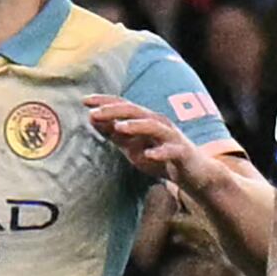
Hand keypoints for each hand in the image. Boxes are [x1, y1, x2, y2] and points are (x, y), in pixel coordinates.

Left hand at [82, 95, 206, 188]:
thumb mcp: (132, 146)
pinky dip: (160, 152)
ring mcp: (171, 137)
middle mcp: (158, 123)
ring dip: (136, 125)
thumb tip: (91, 118)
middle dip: (114, 111)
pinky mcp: (182, 152)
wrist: (192, 175)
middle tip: (94, 113)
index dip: (104, 102)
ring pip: (154, 126)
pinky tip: (149, 155)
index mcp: (144, 120)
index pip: (122, 105)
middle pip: (135, 111)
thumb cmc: (159, 157)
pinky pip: (171, 151)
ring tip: (119, 127)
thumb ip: (113, 133)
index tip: (84, 101)